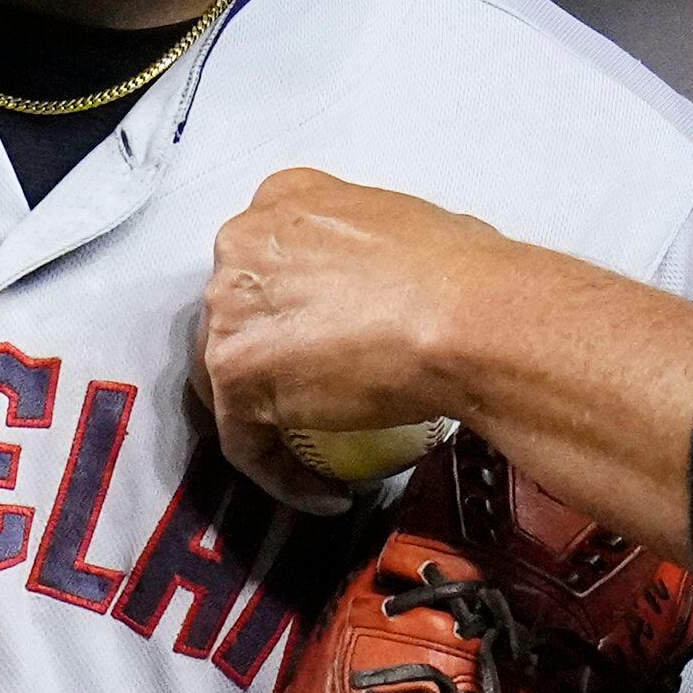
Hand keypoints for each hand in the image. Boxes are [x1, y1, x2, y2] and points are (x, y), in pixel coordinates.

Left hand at [202, 169, 507, 510]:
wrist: (467, 318)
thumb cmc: (464, 276)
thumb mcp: (405, 228)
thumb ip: (365, 251)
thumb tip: (392, 283)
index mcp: (284, 199)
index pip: (264, 262)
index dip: (285, 308)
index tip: (318, 344)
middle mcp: (242, 244)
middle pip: (233, 316)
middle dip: (264, 361)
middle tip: (317, 401)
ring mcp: (230, 308)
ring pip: (224, 379)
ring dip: (264, 421)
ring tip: (314, 455)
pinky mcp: (235, 372)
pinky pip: (244, 441)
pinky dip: (281, 475)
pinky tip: (325, 493)